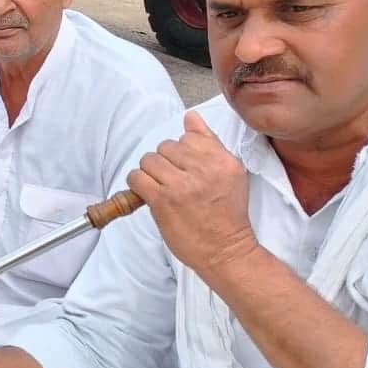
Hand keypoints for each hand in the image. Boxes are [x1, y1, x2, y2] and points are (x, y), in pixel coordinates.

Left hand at [127, 111, 257, 276]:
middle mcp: (203, 169)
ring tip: (160, 186)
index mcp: (222, 160)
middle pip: (166, 147)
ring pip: (149, 160)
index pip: (189, 136)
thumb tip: (190, 116)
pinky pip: (137, 178)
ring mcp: (182, 185)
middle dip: (164, 162)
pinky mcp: (164, 201)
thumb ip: (209, 144)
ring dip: (150, 172)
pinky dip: (137, 184)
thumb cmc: (227, 215)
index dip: (181, 152)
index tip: (184, 167)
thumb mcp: (230, 174)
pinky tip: (147, 193)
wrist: (226, 250)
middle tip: (172, 180)